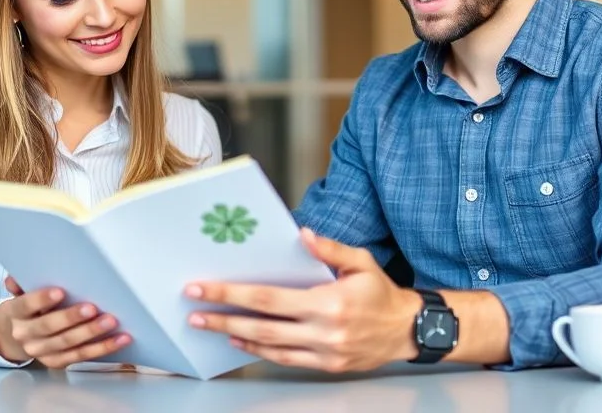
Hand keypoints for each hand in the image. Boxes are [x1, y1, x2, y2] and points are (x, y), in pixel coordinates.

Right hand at [0, 276, 131, 367]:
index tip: (59, 291)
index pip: (26, 305)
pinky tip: (119, 339)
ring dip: (91, 333)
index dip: (41, 300)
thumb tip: (15, 277)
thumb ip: (21, 283)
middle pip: (49, 327)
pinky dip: (102, 348)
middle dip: (72, 318)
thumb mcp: (21, 292)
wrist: (16, 336)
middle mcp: (26, 335)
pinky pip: (82, 355)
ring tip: (110, 321)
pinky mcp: (58, 362)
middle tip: (92, 308)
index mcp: (16, 313)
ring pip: (68, 344)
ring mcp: (42, 351)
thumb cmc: (27, 308)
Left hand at [185, 228, 422, 372]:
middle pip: (261, 327)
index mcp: (328, 302)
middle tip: (194, 314)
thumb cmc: (382, 292)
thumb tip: (302, 235)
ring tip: (211, 327)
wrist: (407, 329)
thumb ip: (329, 249)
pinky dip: (261, 351)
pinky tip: (243, 342)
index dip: (232, 294)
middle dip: (223, 319)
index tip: (203, 289)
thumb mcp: (360, 261)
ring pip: (270, 347)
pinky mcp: (327, 365)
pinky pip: (286, 360)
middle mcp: (324, 331)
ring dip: (236, 337)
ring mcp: (325, 352)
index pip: (268, 298)